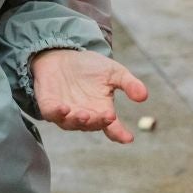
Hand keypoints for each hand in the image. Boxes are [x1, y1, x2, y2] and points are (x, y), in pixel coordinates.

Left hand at [30, 49, 149, 141]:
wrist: (62, 54)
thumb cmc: (90, 67)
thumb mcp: (114, 72)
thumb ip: (129, 84)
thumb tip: (144, 96)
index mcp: (102, 111)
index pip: (112, 127)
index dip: (119, 134)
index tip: (128, 138)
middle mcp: (84, 115)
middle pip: (91, 125)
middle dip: (98, 122)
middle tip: (107, 117)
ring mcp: (66, 113)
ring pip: (71, 123)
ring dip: (78, 121)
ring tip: (85, 115)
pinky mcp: (48, 105)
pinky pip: (51, 114)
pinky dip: (57, 113)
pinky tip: (64, 108)